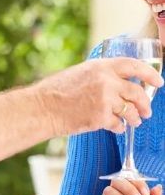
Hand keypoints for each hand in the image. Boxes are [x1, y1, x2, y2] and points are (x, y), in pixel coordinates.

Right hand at [35, 58, 162, 134]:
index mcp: (100, 66)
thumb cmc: (55, 91)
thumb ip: (100, 75)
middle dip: (145, 104)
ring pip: (131, 111)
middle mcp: (106, 81)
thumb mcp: (79, 73)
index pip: (134, 66)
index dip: (150, 74)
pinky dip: (119, 128)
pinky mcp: (101, 117)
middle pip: (137, 93)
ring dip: (135, 118)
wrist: (42, 108)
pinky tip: (114, 128)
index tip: (158, 82)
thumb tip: (118, 83)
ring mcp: (105, 100)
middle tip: (146, 111)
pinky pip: (118, 124)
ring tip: (133, 122)